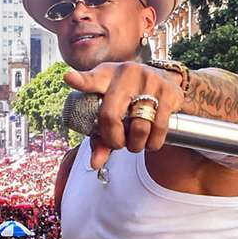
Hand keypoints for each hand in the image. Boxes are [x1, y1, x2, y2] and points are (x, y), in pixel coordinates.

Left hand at [64, 62, 183, 169]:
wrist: (163, 77)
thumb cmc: (128, 95)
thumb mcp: (111, 106)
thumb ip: (100, 135)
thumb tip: (96, 164)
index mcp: (107, 75)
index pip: (91, 79)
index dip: (80, 80)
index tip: (69, 78)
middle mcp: (127, 74)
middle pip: (111, 116)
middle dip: (113, 140)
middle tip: (118, 144)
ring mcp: (150, 82)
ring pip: (138, 128)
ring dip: (135, 145)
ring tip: (134, 144)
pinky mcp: (168, 93)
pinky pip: (158, 129)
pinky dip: (152, 144)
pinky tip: (149, 142)